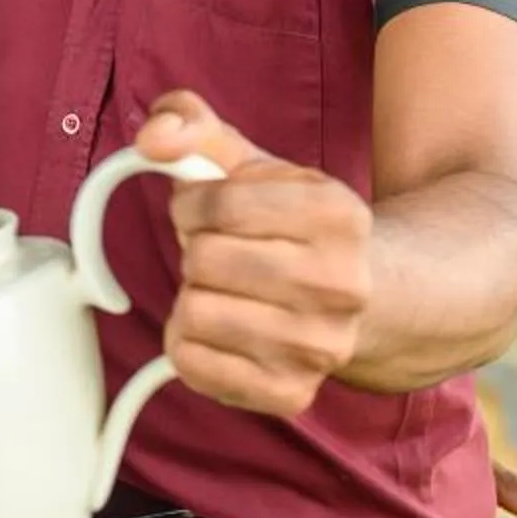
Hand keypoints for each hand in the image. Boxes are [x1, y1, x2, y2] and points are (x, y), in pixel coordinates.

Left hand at [139, 91, 373, 417]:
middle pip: (202, 259)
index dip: (192, 205)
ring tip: (231, 292)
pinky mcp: (290, 393)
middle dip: (197, 251)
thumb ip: (191, 124)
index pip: (211, 204)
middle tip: (226, 256)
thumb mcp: (250, 162)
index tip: (210, 212)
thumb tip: (152, 138)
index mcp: (338, 215)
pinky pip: (190, 363)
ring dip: (194, 297)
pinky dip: (188, 343)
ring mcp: (319, 347)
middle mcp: (341, 285)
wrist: (365, 298)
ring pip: (193, 312)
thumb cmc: (288, 225)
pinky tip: (226, 331)